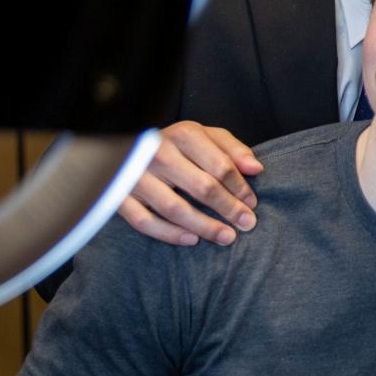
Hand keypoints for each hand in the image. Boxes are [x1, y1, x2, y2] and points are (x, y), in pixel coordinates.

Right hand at [116, 121, 263, 245]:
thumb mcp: (205, 136)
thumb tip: (256, 169)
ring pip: (175, 208)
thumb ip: (232, 149)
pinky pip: (145, 222)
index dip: (240, 187)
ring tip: (227, 237)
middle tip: (247, 224)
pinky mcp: (119, 196)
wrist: (126, 146)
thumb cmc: (175, 144)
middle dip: (229, 208)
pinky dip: (169, 234)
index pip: (220, 165)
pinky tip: (192, 240)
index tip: (252, 203)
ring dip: (204, 226)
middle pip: (202, 187)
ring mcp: (136, 175)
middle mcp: (158, 152)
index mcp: (183, 134)